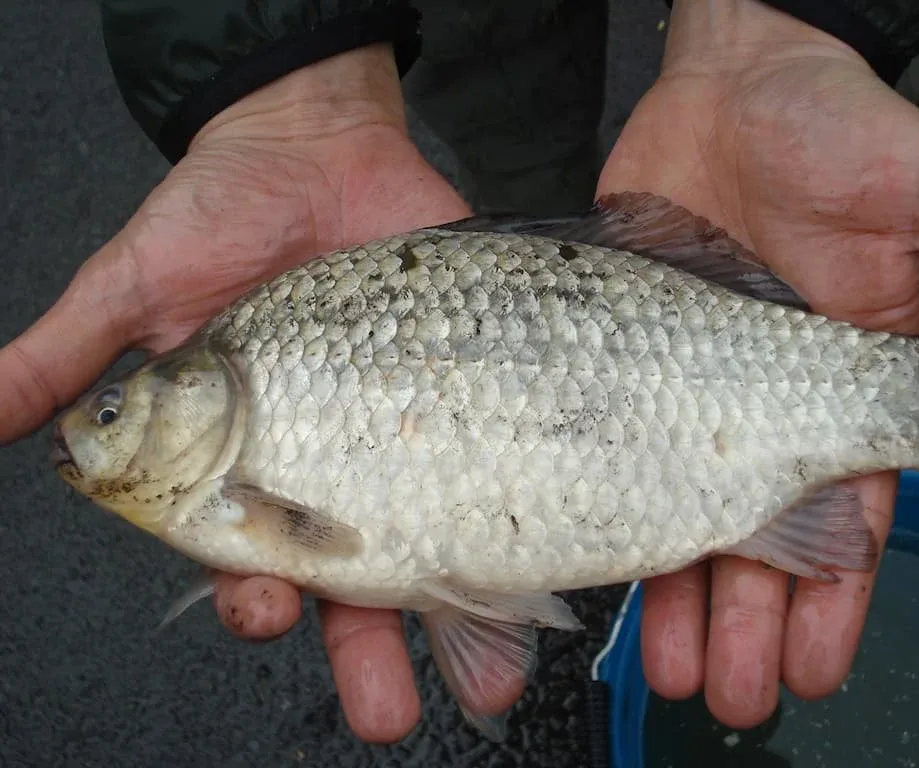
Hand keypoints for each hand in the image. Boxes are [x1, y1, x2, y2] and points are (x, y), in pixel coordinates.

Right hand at [0, 45, 473, 742]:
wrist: (314, 146)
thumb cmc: (218, 213)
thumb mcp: (131, 284)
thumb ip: (64, 358)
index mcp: (250, 459)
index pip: (249, 554)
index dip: (252, 594)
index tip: (264, 611)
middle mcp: (336, 461)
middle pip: (352, 578)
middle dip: (367, 651)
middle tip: (390, 712)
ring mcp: (408, 432)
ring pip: (433, 545)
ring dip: (457, 618)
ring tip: (488, 679)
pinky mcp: (466, 392)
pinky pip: (496, 465)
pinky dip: (519, 518)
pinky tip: (541, 574)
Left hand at [598, 0, 918, 728]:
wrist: (728, 84)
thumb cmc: (834, 126)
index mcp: (843, 389)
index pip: (848, 517)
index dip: (837, 597)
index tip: (819, 664)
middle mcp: (765, 407)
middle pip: (763, 540)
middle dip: (755, 623)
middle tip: (732, 691)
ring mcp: (689, 392)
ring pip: (686, 518)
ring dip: (685, 600)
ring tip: (674, 671)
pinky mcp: (626, 364)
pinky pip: (616, 455)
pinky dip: (613, 518)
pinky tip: (608, 575)